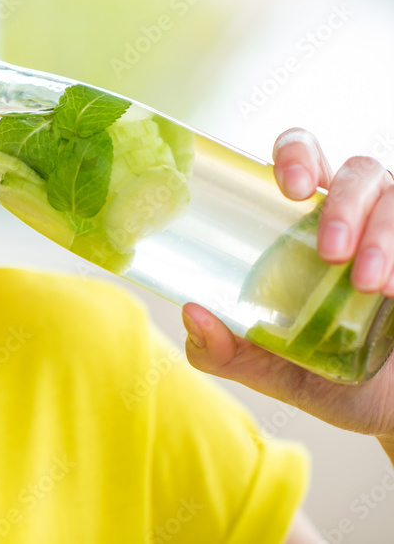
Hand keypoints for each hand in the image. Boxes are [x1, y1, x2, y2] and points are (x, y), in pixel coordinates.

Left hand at [181, 128, 393, 443]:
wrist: (386, 410)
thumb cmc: (325, 375)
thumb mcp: (268, 367)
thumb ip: (223, 348)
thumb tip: (191, 313)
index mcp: (305, 224)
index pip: (302, 158)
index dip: (297, 155)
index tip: (290, 186)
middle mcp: (357, 217)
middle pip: (356, 171)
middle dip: (343, 204)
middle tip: (330, 252)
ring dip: (381, 236)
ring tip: (366, 284)